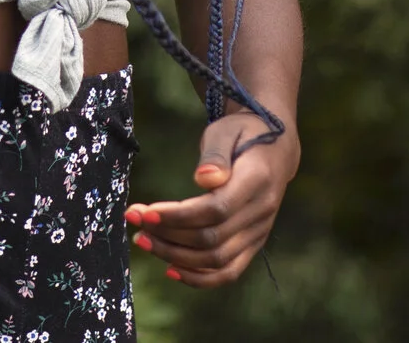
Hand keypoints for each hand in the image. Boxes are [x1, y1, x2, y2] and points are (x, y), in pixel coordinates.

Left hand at [124, 111, 300, 286]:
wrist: (274, 149)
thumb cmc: (241, 134)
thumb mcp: (226, 131)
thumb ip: (215, 154)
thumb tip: (203, 179)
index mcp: (257, 180)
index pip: (216, 209)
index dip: (178, 215)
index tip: (146, 212)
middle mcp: (261, 211)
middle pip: (211, 239)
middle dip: (167, 235)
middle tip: (134, 221)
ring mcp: (259, 232)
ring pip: (216, 259)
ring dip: (175, 256)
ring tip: (143, 240)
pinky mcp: (253, 244)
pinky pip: (228, 272)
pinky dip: (199, 277)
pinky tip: (170, 270)